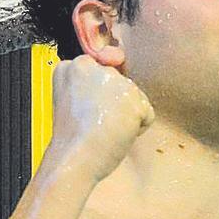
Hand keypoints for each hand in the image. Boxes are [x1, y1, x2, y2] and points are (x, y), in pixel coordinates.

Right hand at [48, 54, 154, 180]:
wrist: (73, 160)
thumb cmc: (72, 138)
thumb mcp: (72, 98)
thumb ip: (92, 81)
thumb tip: (117, 58)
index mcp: (72, 66)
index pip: (102, 75)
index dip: (96, 99)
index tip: (82, 113)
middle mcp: (94, 67)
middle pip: (121, 85)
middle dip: (114, 106)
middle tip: (92, 123)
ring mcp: (115, 82)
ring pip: (135, 98)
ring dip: (126, 117)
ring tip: (103, 130)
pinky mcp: (133, 99)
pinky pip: (147, 115)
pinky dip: (137, 128)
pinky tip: (116, 134)